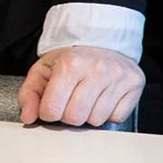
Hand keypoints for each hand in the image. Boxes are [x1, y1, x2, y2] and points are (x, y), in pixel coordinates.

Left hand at [18, 45, 143, 126]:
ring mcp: (118, 77)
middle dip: (68, 115)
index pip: (52, 109)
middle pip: (75, 118)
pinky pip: (117, 118)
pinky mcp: (134, 84)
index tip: (51, 105)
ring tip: (87, 96)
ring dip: (88, 114)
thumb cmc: (70, 59)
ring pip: (97, 120)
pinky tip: (103, 97)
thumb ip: (29, 94)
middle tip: (70, 100)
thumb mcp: (43, 70)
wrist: (101, 42)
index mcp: (70, 64)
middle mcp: (97, 69)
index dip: (48, 112)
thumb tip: (28, 117)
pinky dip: (108, 113)